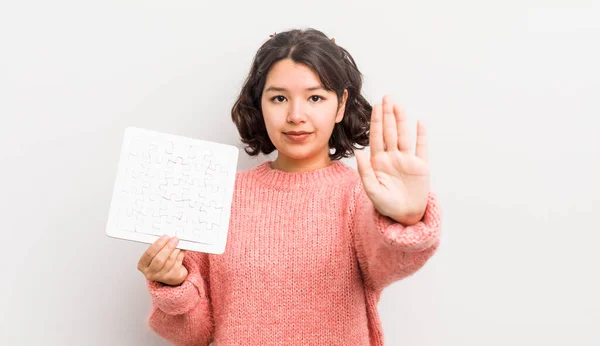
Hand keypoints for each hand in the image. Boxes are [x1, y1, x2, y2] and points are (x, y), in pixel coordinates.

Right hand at [138, 235, 187, 285]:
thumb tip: (167, 238)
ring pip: (170, 261)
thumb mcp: (155, 254)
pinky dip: (180, 255)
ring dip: (175, 250)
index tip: (165, 237)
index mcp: (143, 265)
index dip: (158, 244)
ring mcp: (161, 277)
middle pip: (159, 259)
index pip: (149, 254)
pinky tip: (181, 250)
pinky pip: (177, 264)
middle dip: (168, 247)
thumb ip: (159, 246)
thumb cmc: (160, 261)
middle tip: (174, 239)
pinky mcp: (172, 277)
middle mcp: (151, 272)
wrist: (169, 274)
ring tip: (178, 244)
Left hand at [355, 95, 429, 225]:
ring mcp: (407, 160)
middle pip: (391, 131)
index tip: (376, 106)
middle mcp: (393, 157)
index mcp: (379, 161)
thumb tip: (359, 153)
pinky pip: (422, 148)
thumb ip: (365, 172)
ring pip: (405, 136)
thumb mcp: (372, 190)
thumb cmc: (386, 205)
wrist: (404, 216)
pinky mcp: (421, 166)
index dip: (377, 121)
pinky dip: (421, 135)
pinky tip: (420, 122)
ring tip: (399, 104)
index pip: (377, 137)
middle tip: (388, 96)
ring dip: (402, 120)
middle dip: (389, 114)